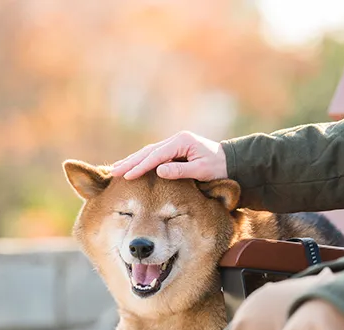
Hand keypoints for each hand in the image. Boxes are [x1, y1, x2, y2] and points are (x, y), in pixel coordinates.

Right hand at [111, 131, 227, 180]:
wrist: (230, 161)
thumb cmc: (218, 167)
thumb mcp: (201, 170)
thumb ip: (180, 170)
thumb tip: (158, 170)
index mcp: (182, 141)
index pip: (156, 155)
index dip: (141, 166)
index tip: (127, 176)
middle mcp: (176, 140)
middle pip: (148, 151)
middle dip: (130, 162)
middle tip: (113, 171)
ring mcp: (175, 144)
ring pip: (149, 152)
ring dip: (133, 160)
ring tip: (116, 168)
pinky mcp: (175, 150)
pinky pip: (154, 155)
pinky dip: (142, 160)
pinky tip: (131, 166)